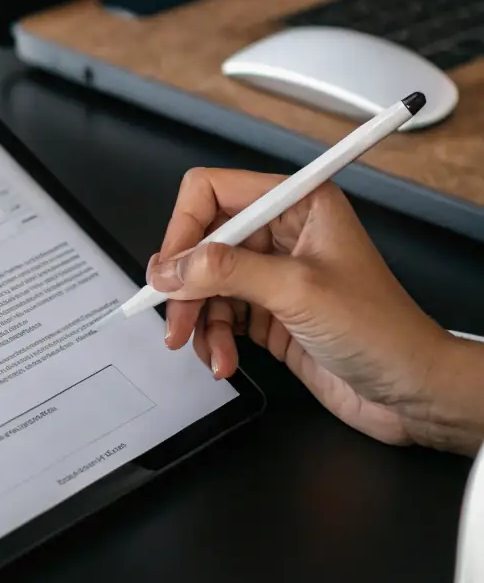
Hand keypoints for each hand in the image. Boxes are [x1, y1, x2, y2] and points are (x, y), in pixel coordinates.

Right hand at [149, 170, 483, 452]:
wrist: (411, 390)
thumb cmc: (383, 331)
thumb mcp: (298, 291)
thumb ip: (228, 272)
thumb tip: (173, 265)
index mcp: (298, 205)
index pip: (214, 192)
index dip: (185, 227)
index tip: (171, 268)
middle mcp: (283, 234)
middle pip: (203, 242)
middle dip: (185, 283)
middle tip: (175, 317)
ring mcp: (274, 275)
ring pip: (205, 284)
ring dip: (198, 320)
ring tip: (206, 349)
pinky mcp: (269, 313)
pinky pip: (218, 316)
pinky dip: (212, 339)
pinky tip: (224, 359)